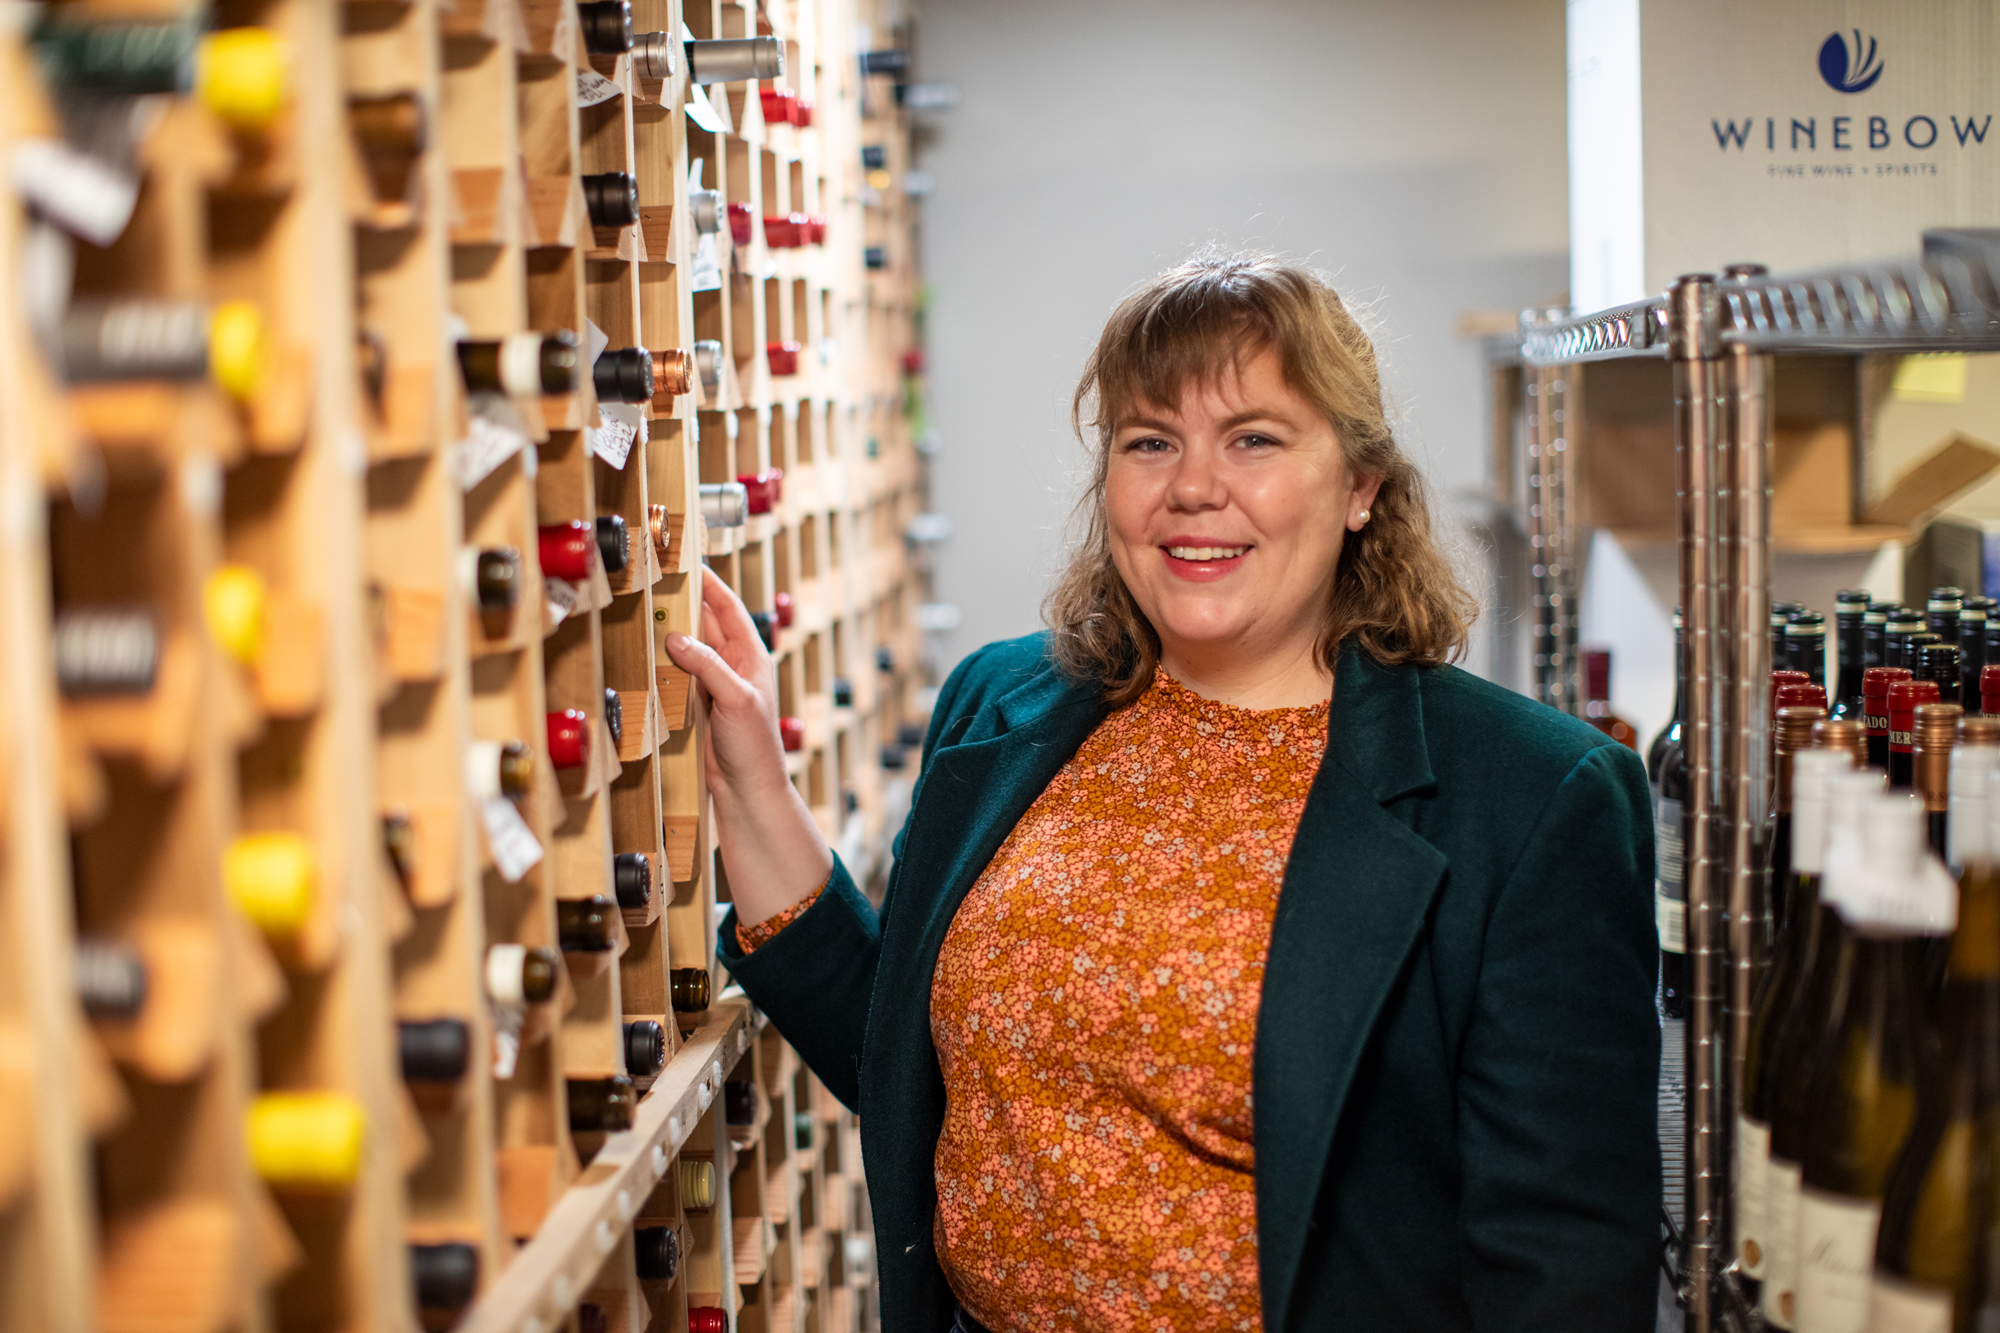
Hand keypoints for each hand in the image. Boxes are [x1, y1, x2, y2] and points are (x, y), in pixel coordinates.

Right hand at [664, 571, 831, 927]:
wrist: (749, 794)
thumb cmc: (755, 748)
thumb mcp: (736, 700)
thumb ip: (708, 666)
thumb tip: (677, 638)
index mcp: (751, 655)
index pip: (727, 606)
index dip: (706, 581)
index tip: (684, 558)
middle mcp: (733, 665)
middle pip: (704, 622)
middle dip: (681, 601)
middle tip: (650, 579)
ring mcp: (714, 685)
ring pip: (687, 648)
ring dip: (668, 631)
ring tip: (640, 608)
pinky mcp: (698, 705)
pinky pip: (677, 674)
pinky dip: (661, 662)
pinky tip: (641, 654)